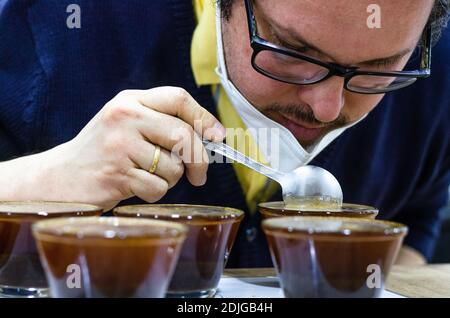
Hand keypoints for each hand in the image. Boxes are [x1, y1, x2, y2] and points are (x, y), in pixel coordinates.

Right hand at [4, 87, 225, 210]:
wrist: (61, 177)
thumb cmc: (105, 152)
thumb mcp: (129, 125)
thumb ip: (164, 123)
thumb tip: (213, 135)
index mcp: (131, 101)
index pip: (178, 98)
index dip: (204, 118)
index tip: (218, 136)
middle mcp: (125, 116)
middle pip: (184, 135)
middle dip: (199, 160)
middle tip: (199, 175)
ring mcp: (119, 145)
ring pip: (173, 166)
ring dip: (170, 179)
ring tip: (146, 175)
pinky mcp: (117, 173)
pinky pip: (159, 188)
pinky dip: (155, 193)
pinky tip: (135, 187)